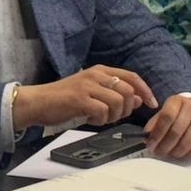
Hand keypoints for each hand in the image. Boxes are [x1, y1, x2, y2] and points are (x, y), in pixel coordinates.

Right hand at [16, 66, 158, 130]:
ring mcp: (87, 86)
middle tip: (115, 117)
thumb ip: (115, 95)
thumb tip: (138, 99)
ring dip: (113, 116)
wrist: (38, 102)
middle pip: (127, 91)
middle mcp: (96, 75)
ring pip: (117, 102)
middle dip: (127, 109)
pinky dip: (100, 120)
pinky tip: (90, 120)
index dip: (145, 90)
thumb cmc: (65, 99)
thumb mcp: (93, 93)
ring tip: (100, 118)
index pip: (132, 77)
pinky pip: (102, 111)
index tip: (152, 104)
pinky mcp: (79, 99)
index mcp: (101, 70)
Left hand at [143, 94, 190, 159]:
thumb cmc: (178, 113)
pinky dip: (188, 154)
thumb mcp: (165, 113)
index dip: (157, 134)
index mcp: (178, 101)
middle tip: (158, 152)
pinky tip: (182, 152)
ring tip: (169, 153)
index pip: (166, 117)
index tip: (151, 145)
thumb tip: (146, 137)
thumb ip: (155, 124)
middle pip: (176, 131)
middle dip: (164, 146)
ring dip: (175, 152)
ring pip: (187, 142)